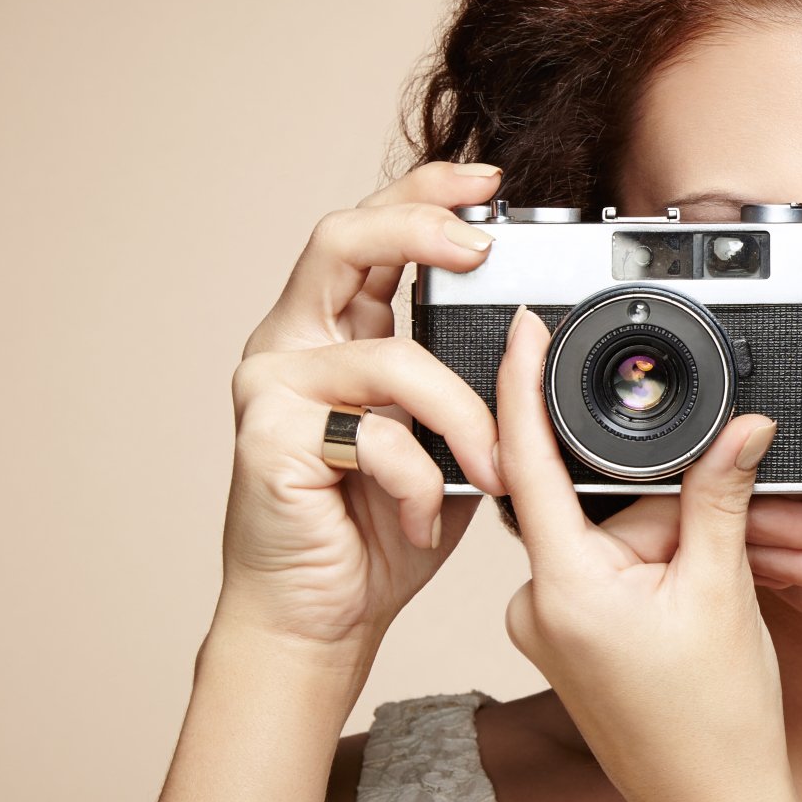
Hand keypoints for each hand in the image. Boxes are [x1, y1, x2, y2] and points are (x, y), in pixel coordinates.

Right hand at [212, 161, 510, 678]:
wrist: (323, 616)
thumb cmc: (378, 529)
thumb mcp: (446, 440)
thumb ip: (468, 383)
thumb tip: (533, 338)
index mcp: (339, 330)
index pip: (375, 234)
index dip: (426, 193)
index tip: (491, 186)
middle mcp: (296, 342)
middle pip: (343, 241)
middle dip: (420, 228)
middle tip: (482, 248)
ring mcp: (272, 385)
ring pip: (391, 359)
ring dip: (464, 418)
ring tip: (493, 471)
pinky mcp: (267, 437)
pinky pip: (375, 435)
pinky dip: (419, 481)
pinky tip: (424, 518)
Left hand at [494, 304, 801, 801]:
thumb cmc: (711, 728)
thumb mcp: (722, 592)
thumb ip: (720, 497)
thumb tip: (739, 429)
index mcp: (561, 586)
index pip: (528, 458)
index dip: (527, 384)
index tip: (529, 329)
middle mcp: (546, 604)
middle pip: (619, 506)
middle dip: (701, 500)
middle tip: (780, 508)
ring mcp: (565, 626)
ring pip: (640, 544)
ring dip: (714, 544)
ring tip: (791, 557)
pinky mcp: (588, 642)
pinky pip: (638, 577)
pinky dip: (694, 572)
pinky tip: (759, 576)